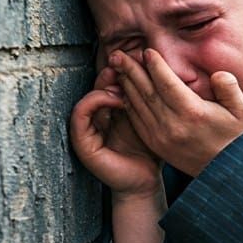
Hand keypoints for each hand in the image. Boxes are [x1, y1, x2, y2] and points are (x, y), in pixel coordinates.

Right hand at [69, 65, 160, 196]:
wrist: (145, 182)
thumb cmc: (151, 152)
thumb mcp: (152, 120)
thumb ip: (151, 100)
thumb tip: (162, 70)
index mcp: (111, 112)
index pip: (111, 84)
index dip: (122, 70)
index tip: (138, 60)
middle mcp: (97, 118)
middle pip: (98, 87)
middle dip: (112, 72)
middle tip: (126, 62)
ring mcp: (87, 129)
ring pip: (89, 95)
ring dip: (104, 85)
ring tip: (123, 82)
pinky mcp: (82, 141)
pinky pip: (80, 114)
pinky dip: (95, 101)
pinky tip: (116, 99)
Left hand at [110, 49, 242, 175]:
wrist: (224, 169)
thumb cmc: (233, 136)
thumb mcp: (240, 110)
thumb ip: (229, 87)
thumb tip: (217, 74)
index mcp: (192, 112)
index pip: (167, 82)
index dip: (155, 65)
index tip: (147, 51)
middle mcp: (173, 124)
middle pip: (146, 91)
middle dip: (131, 70)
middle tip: (118, 53)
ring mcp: (161, 136)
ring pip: (137, 104)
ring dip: (125, 83)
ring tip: (116, 67)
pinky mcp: (155, 144)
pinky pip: (136, 119)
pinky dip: (128, 102)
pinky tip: (124, 90)